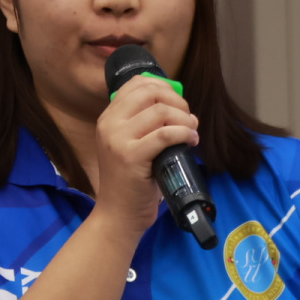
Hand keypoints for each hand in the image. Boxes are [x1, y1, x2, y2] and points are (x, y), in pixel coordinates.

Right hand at [90, 75, 198, 235]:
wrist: (118, 215)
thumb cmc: (130, 182)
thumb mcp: (129, 146)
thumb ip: (144, 124)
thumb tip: (180, 108)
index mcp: (108, 118)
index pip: (136, 83)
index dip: (164, 86)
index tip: (178, 102)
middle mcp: (109, 124)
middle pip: (150, 92)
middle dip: (177, 101)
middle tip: (188, 118)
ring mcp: (117, 140)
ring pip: (160, 111)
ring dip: (184, 119)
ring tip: (192, 131)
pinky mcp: (131, 156)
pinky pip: (165, 134)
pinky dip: (184, 133)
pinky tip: (191, 140)